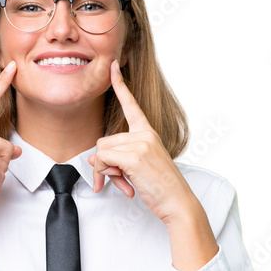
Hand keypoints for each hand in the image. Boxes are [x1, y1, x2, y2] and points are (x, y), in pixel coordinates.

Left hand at [87, 60, 195, 223]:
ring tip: (125, 183)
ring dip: (105, 172)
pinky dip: (106, 175)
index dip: (120, 85)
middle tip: (118, 180)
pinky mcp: (135, 156)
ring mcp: (141, 143)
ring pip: (101, 151)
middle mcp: (145, 134)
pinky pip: (103, 160)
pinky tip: (126, 186)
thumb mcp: (136, 168)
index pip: (131, 105)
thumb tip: (92, 157)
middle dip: (104, 164)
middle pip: (104, 141)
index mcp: (148, 133)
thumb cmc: (162, 187)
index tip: (113, 67)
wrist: (177, 202)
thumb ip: (115, 158)